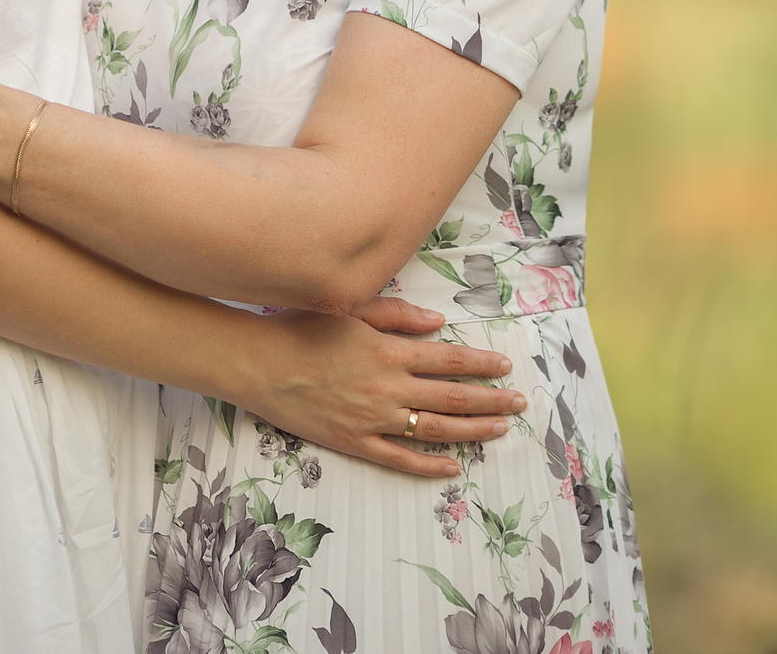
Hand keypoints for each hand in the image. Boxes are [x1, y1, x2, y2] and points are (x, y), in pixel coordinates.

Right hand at [238, 303, 525, 479]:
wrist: (257, 364)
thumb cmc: (301, 329)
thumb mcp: (351, 310)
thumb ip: (398, 315)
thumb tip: (439, 323)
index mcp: (389, 351)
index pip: (449, 359)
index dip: (481, 364)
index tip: (505, 366)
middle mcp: (388, 388)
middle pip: (452, 398)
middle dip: (491, 400)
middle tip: (518, 402)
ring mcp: (373, 419)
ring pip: (435, 430)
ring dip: (473, 431)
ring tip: (500, 430)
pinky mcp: (354, 443)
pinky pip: (399, 459)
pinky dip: (429, 465)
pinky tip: (453, 467)